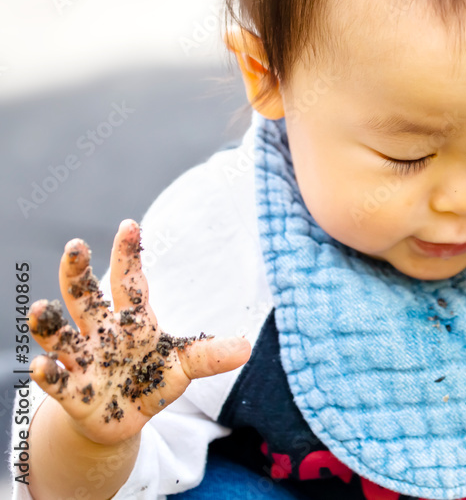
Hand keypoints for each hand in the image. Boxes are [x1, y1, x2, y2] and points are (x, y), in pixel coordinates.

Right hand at [27, 219, 250, 446]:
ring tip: (40, 307)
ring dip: (49, 324)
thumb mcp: (184, 365)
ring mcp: (84, 361)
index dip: (128, 255)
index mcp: (131, 321)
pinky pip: (57, 382)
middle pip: (84, 298)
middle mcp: (101, 334)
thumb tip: (247, 347)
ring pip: (61, 337)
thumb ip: (210, 355)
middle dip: (77, 274)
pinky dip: (48, 374)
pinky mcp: (74, 394)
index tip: (130, 225)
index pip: (129, 282)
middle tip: (75, 246)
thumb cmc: (150, 380)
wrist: (121, 419)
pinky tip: (40, 365)